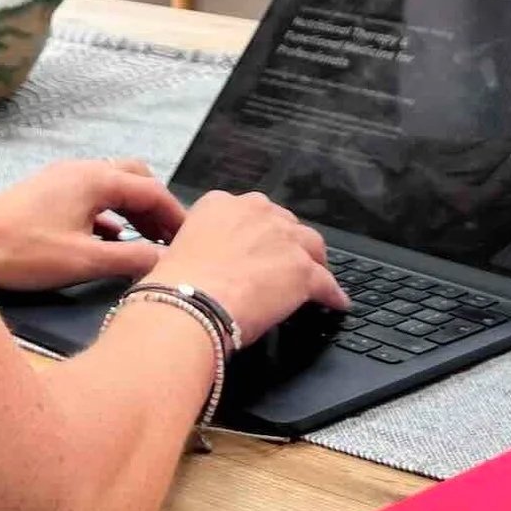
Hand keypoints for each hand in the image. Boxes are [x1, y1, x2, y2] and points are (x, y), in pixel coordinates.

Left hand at [0, 159, 186, 292]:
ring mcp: (61, 178)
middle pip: (135, 178)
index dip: (176, 215)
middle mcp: (82, 169)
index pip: (152, 189)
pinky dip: (109, 213)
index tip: (193, 240)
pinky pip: (91, 196)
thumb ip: (131, 258)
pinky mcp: (46, 193)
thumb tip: (168, 263)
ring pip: (111, 186)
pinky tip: (109, 239)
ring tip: (146, 241)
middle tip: (170, 238)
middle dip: (156, 206)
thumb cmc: (23, 252)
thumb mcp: (83, 261)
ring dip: (132, 210)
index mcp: (96, 178)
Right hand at [152, 190, 349, 346]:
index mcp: (221, 205)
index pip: (250, 213)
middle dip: (286, 243)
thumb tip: (203, 263)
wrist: (188, 305)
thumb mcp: (177, 251)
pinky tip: (335, 302)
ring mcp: (284, 239)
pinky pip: (326, 282)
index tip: (258, 247)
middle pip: (284, 224)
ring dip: (314, 261)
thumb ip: (198, 246)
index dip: (257, 233)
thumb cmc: (174, 286)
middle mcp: (256, 212)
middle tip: (284, 264)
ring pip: (310, 245)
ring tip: (316, 276)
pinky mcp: (302, 269)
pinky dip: (332, 294)